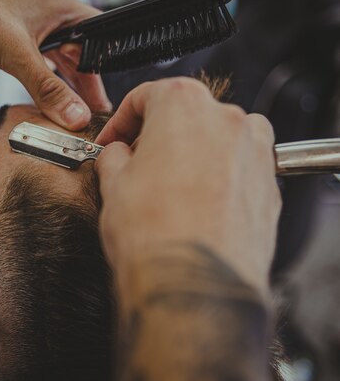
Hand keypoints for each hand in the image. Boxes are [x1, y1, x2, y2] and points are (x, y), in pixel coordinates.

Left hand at [0, 0, 111, 129]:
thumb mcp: (12, 49)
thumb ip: (45, 86)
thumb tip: (75, 116)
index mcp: (60, 9)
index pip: (98, 41)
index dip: (106, 72)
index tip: (107, 105)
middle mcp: (47, 19)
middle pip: (78, 57)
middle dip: (85, 87)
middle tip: (93, 118)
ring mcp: (25, 31)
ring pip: (54, 64)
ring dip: (61, 89)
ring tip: (71, 118)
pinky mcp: (4, 43)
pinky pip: (30, 68)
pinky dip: (38, 86)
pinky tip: (40, 103)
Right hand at [95, 78, 280, 295]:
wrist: (193, 284)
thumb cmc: (154, 233)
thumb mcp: (112, 184)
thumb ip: (113, 157)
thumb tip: (117, 156)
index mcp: (183, 105)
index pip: (146, 95)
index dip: (121, 119)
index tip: (112, 139)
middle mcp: (226, 121)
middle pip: (186, 113)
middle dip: (157, 135)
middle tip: (134, 161)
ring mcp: (254, 152)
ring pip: (216, 138)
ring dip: (191, 151)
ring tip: (166, 182)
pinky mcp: (268, 186)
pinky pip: (237, 168)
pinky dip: (216, 176)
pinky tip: (193, 202)